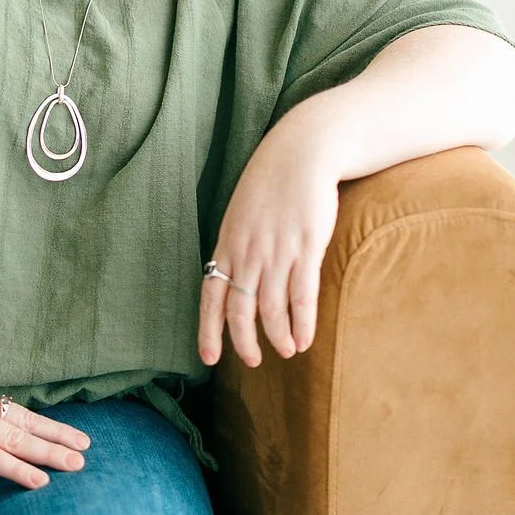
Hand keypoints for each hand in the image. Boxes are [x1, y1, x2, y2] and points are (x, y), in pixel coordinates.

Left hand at [199, 125, 339, 367]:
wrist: (301, 152)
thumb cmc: (272, 182)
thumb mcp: (242, 214)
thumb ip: (238, 246)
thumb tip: (235, 277)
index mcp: (228, 244)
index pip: (211, 295)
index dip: (208, 330)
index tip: (209, 359)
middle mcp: (248, 252)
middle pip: (240, 311)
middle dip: (244, 343)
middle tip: (253, 362)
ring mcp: (276, 251)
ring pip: (271, 310)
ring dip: (278, 337)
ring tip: (287, 351)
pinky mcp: (306, 248)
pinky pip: (302, 297)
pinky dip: (303, 324)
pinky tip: (305, 339)